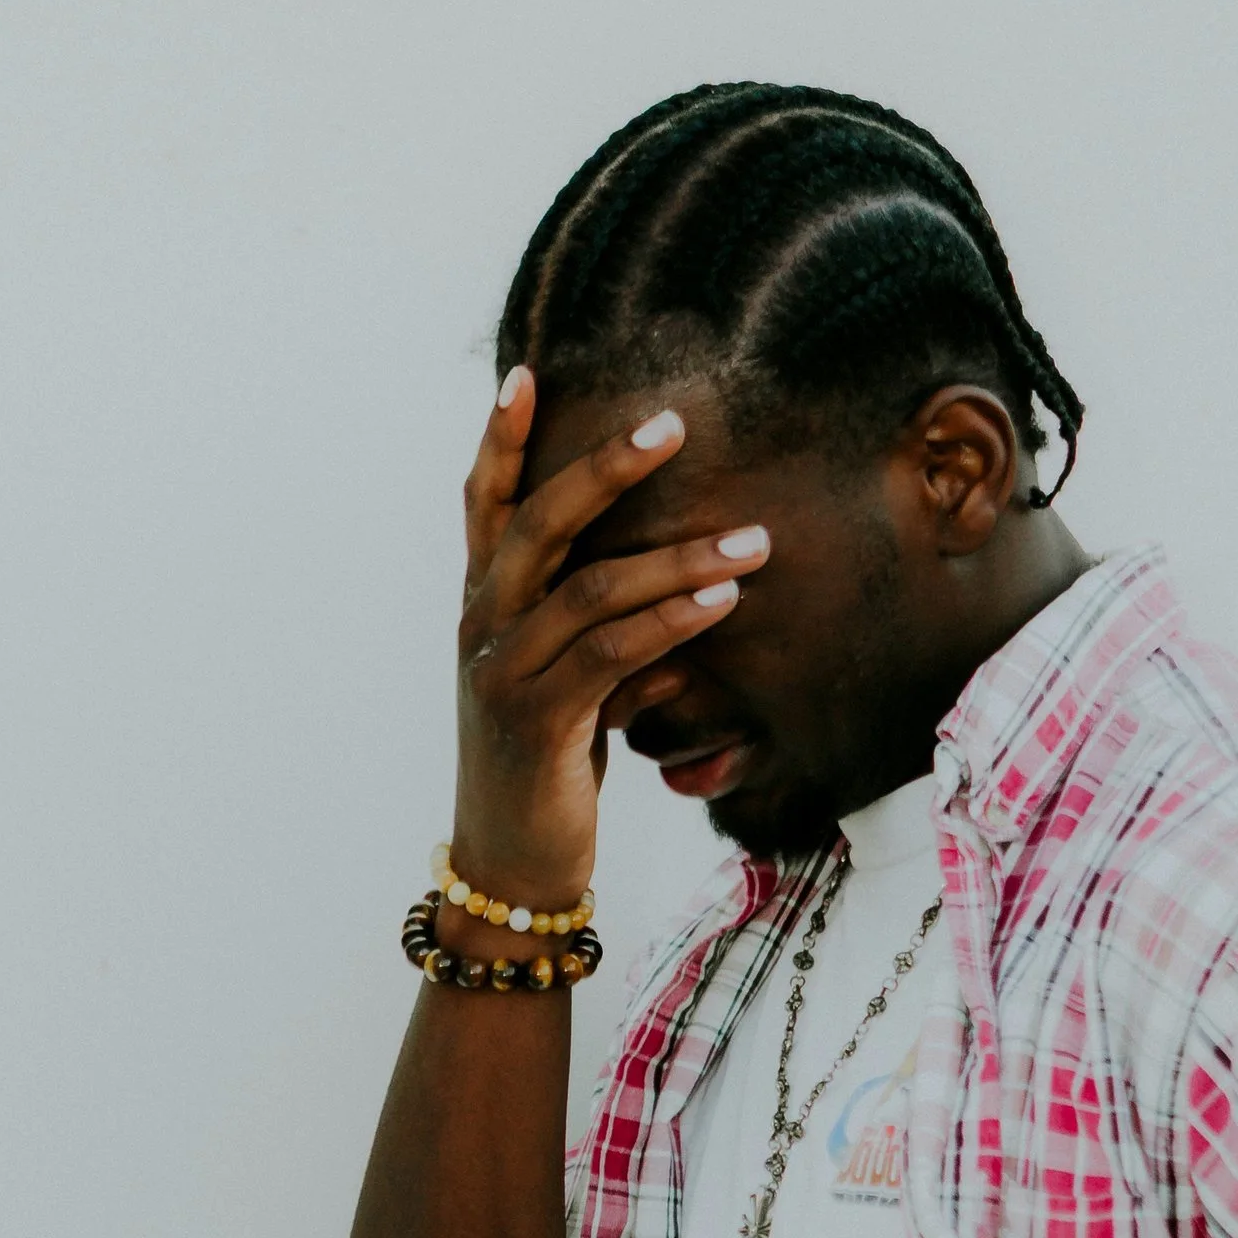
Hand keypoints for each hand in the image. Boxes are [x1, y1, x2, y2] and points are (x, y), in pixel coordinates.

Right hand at [447, 371, 768, 911]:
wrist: (511, 864)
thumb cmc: (550, 771)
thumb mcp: (582, 691)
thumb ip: (621, 640)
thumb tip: (699, 603)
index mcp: (485, 607)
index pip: (483, 504)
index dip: (499, 439)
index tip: (525, 372)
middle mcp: (483, 627)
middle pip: (538, 522)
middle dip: (604, 467)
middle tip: (673, 423)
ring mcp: (502, 671)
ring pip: (590, 589)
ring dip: (679, 559)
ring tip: (754, 542)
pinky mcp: (536, 721)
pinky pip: (610, 654)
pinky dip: (670, 622)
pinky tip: (721, 603)